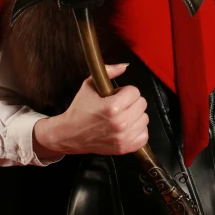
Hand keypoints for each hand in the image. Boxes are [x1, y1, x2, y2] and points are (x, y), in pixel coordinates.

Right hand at [33, 63, 149, 156]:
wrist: (70, 134)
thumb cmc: (79, 110)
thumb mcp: (89, 86)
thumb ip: (108, 72)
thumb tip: (124, 66)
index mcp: (112, 107)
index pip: (135, 92)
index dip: (125, 91)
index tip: (117, 95)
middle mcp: (120, 123)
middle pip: (142, 104)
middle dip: (131, 102)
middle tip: (120, 105)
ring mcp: (123, 137)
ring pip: (144, 118)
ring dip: (135, 115)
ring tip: (122, 116)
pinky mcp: (124, 148)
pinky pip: (144, 136)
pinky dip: (138, 131)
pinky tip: (127, 127)